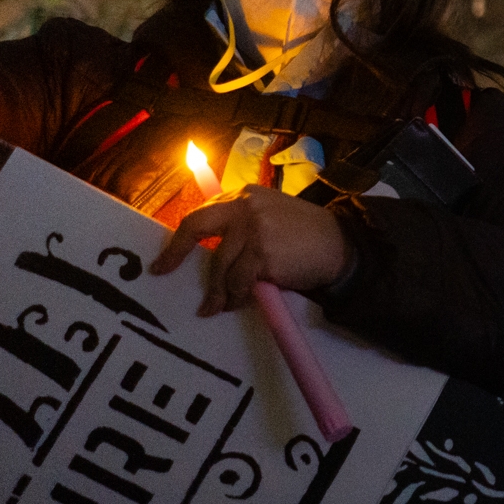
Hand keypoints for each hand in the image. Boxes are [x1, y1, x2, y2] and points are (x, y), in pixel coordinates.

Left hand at [153, 186, 351, 316]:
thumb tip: (207, 253)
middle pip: (197, 227)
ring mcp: (254, 229)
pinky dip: (238, 296)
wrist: (340, 244)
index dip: (178, 240)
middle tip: (163, 272)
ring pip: (221, 266)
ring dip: (219, 292)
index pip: (201, 214)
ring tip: (218, 307)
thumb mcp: (271, 216)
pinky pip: (240, 282)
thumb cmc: (304, 235)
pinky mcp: (264, 253)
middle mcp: (246, 207)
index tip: (163, 261)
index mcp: (244, 196)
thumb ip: (241, 225)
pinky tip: (242, 301)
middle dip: (175, 252)